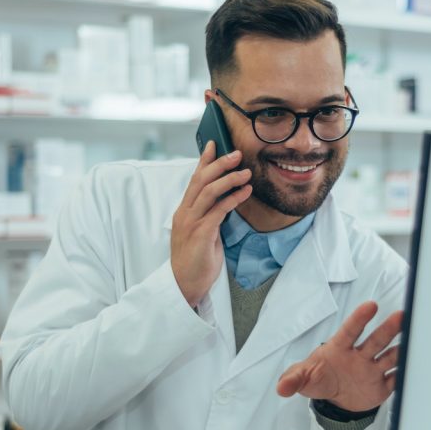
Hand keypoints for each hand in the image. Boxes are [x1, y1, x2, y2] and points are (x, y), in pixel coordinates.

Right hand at [171, 142, 252, 307]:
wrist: (185, 285)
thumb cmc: (196, 260)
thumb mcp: (204, 233)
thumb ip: (210, 215)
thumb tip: (226, 200)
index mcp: (184, 211)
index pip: (194, 180)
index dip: (203, 161)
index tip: (214, 144)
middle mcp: (184, 213)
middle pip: (200, 180)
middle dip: (219, 164)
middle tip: (236, 153)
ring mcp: (191, 223)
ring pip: (208, 192)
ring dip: (229, 179)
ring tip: (246, 172)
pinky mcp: (200, 234)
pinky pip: (218, 211)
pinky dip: (233, 199)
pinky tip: (245, 192)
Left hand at [276, 302, 404, 412]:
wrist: (336, 400)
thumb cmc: (319, 378)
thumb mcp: (303, 378)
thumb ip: (293, 379)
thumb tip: (281, 388)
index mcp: (341, 348)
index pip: (351, 330)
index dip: (360, 318)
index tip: (371, 305)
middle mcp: (360, 355)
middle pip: (376, 340)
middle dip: (388, 329)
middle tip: (401, 316)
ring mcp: (373, 370)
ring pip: (390, 356)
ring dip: (400, 350)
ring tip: (413, 342)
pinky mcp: (382, 386)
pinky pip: (395, 380)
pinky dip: (403, 375)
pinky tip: (414, 369)